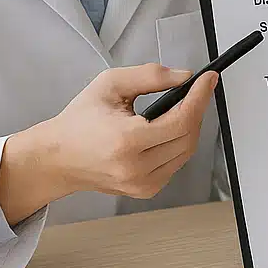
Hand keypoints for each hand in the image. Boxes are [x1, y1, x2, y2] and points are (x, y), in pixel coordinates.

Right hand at [0, 63, 218, 222]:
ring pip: (186, 151)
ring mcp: (142, 184)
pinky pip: (175, 163)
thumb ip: (150, 76)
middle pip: (189, 136)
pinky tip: (169, 129)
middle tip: (196, 89)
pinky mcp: (146, 191)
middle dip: (196, 109)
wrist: (58, 158)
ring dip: (189, 127)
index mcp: (127, 141)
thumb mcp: (110, 85)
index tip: (209, 80)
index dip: (200, 97)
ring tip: (181, 107)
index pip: (181, 120)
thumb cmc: (79, 121)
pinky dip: (178, 144)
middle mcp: (137, 168)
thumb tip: (184, 77)